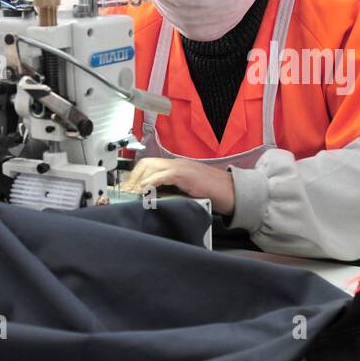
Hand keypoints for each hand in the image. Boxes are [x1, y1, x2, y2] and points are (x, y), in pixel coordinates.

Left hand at [120, 157, 235, 215]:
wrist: (231, 192)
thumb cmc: (213, 192)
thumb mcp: (187, 190)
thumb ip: (172, 191)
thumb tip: (153, 198)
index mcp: (177, 166)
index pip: (150, 164)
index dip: (136, 175)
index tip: (129, 188)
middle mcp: (177, 163)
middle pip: (147, 163)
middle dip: (134, 177)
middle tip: (128, 191)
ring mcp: (182, 167)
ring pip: (152, 166)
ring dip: (140, 179)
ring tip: (134, 192)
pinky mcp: (186, 175)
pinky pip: (164, 175)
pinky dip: (152, 182)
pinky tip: (145, 190)